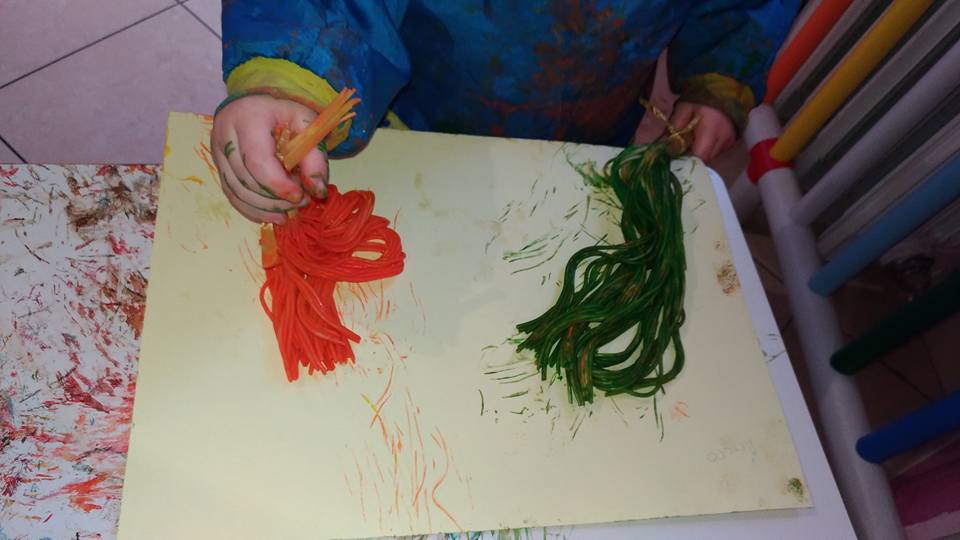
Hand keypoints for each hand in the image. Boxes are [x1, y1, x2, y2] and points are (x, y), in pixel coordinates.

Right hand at [211, 95, 328, 223]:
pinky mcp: (217, 165)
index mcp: (247, 119)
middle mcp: (225, 135)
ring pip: (236, 191)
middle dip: (275, 199)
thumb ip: (315, 157)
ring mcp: (216, 151)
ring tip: (288, 212)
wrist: (256, 102)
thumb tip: (318, 192)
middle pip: (246, 180)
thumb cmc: (284, 112)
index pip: (258, 161)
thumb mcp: (306, 125)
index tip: (301, 196)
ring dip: (264, 209)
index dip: (279, 185)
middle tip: (300, 203)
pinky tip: (271, 215)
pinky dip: (251, 209)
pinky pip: (231, 195)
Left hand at [669, 102, 735, 161]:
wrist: (726, 85)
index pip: (699, 157)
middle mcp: (722, 140)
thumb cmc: (702, 96)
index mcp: (710, 131)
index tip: (675, 157)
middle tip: (680, 149)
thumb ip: (675, 126)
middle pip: (705, 160)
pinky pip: (717, 151)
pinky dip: (708, 148)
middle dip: (691, 158)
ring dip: (700, 153)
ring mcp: (729, 142)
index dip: (686, 161)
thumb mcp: (684, 108)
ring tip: (691, 141)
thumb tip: (666, 146)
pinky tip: (702, 138)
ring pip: (711, 157)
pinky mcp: (732, 141)